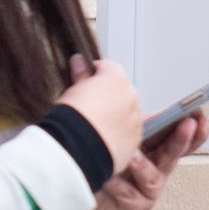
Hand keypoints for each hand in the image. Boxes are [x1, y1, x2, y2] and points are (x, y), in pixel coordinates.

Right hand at [59, 56, 143, 173]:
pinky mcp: (135, 141)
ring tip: (95, 126)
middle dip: (108, 96)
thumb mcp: (72, 90)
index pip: (108, 67)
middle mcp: (131, 97)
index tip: (85, 82)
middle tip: (90, 107)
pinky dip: (119, 134)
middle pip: (121, 91)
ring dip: (116, 116)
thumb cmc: (73, 117)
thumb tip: (79, 61)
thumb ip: (81, 74)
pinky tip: (102, 140)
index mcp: (116, 79)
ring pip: (128, 113)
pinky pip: (129, 133)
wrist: (77, 147)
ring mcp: (135, 120)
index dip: (94, 74)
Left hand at [83, 114, 204, 209]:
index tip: (199, 116)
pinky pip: (130, 194)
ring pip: (153, 177)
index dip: (194, 129)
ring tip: (132, 156)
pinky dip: (119, 184)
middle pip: (174, 154)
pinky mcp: (133, 206)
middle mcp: (155, 168)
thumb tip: (99, 74)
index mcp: (153, 147)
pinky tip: (109, 177)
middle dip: (182, 138)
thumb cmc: (95, 156)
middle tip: (188, 124)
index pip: (180, 137)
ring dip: (142, 165)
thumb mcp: (108, 126)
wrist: (75, 185)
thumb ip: (111, 104)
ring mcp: (146, 190)